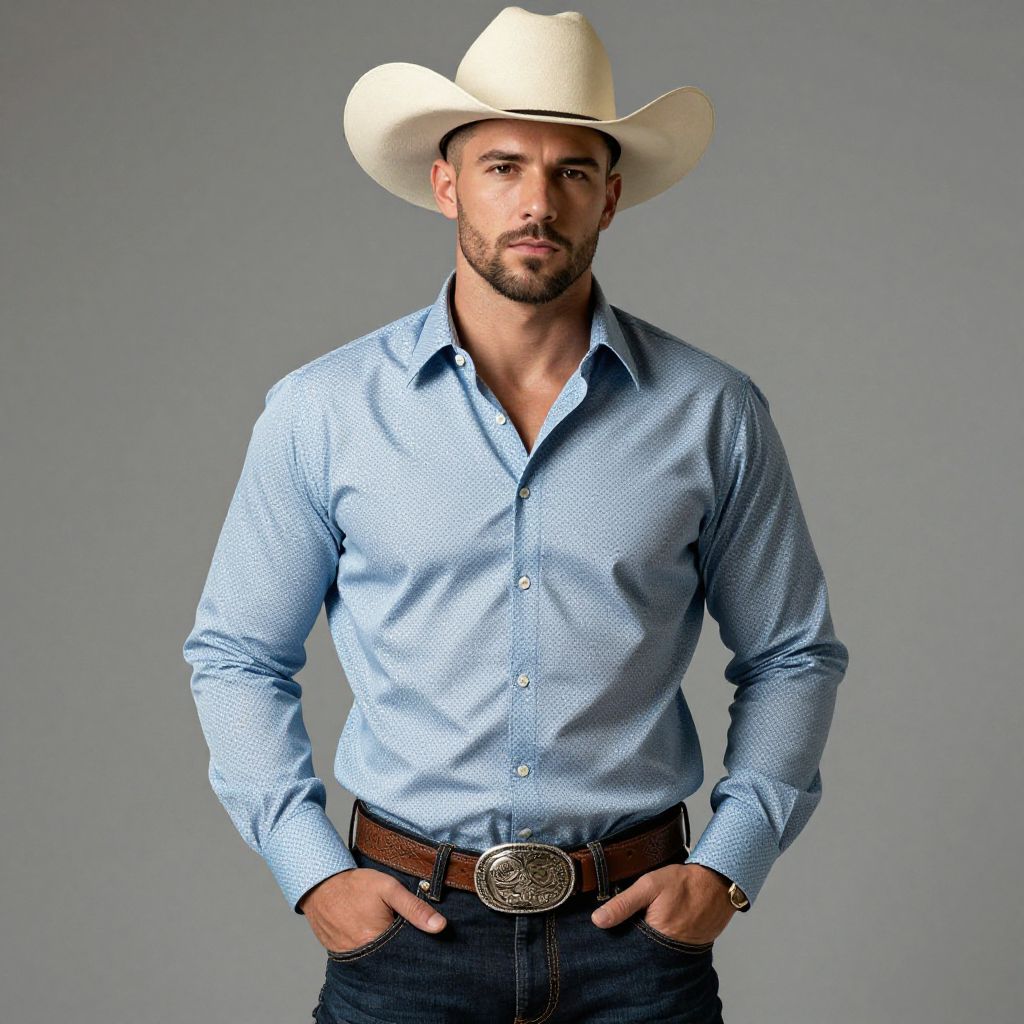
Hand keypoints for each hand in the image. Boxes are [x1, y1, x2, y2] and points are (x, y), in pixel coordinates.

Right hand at [299, 868, 446, 952]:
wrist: (320, 885)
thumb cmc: (355, 885)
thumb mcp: (389, 889)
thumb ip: (414, 908)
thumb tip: (440, 926)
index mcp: (378, 942)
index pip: (407, 954)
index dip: (417, 946)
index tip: (423, 937)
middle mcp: (364, 956)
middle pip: (392, 960)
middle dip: (401, 949)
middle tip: (399, 927)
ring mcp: (350, 958)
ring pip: (377, 959)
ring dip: (385, 949)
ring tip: (386, 930)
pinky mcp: (341, 955)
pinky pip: (362, 957)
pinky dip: (370, 948)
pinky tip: (372, 934)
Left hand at [590, 862, 735, 943]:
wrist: (718, 885)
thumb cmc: (684, 884)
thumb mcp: (649, 886)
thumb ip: (623, 903)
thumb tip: (598, 920)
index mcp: (653, 939)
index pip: (624, 946)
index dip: (613, 937)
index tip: (603, 931)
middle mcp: (664, 953)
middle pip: (636, 952)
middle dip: (627, 941)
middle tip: (621, 924)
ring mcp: (676, 954)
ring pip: (649, 952)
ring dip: (642, 941)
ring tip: (639, 924)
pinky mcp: (684, 951)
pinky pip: (664, 950)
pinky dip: (657, 940)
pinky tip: (654, 927)